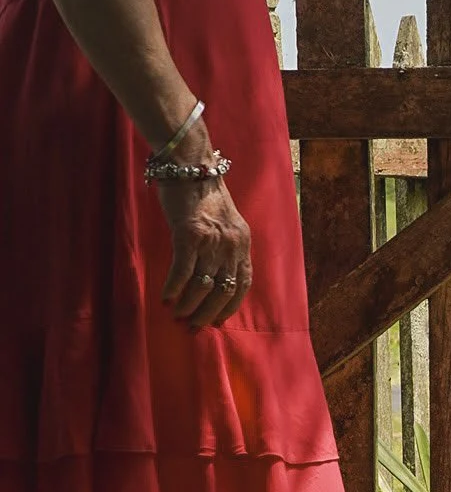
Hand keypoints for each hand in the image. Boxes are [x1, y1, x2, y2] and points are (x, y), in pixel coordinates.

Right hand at [157, 178, 252, 329]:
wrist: (189, 164)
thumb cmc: (201, 193)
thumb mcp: (223, 222)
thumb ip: (223, 246)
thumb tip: (213, 277)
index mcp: (242, 241)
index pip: (243, 283)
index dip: (230, 305)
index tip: (218, 321)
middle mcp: (232, 244)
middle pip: (223, 290)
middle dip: (208, 313)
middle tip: (193, 326)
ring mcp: (212, 240)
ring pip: (203, 285)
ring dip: (189, 305)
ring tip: (177, 315)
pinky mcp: (190, 234)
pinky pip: (183, 270)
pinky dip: (174, 288)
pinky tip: (166, 298)